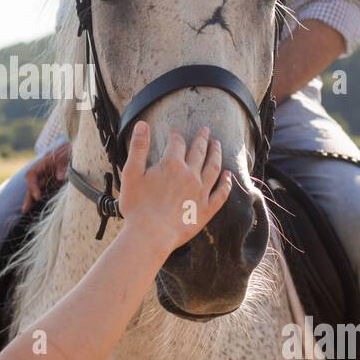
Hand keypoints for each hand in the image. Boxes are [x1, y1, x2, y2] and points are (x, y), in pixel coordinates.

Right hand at [22, 141, 70, 211]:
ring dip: (33, 200)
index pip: (32, 175)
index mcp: (42, 164)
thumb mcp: (65, 157)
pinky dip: (43, 199)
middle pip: (32, 185)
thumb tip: (60, 178)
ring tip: (27, 211)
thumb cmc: (67, 152)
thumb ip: (62, 167)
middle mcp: (42, 172)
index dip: (33, 187)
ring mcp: (47, 178)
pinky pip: (46, 192)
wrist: (73, 151)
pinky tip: (39, 208)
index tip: (37, 197)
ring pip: (38, 190)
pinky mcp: (53, 184)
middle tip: (25, 209)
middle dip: (29, 197)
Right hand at [116, 122, 230, 254]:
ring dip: (216, 154)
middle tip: (206, 130)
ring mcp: (201, 192)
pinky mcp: (207, 209)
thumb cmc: (137, 206)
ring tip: (218, 145)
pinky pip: (221, 193)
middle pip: (199, 151)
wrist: (150, 235)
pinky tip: (229, 176)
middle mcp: (190, 174)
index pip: (177, 143)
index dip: (175, 135)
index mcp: (171, 164)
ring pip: (213, 168)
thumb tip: (142, 124)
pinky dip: (226, 183)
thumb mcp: (131, 173)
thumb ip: (138, 148)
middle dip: (202, 139)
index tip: (175, 132)